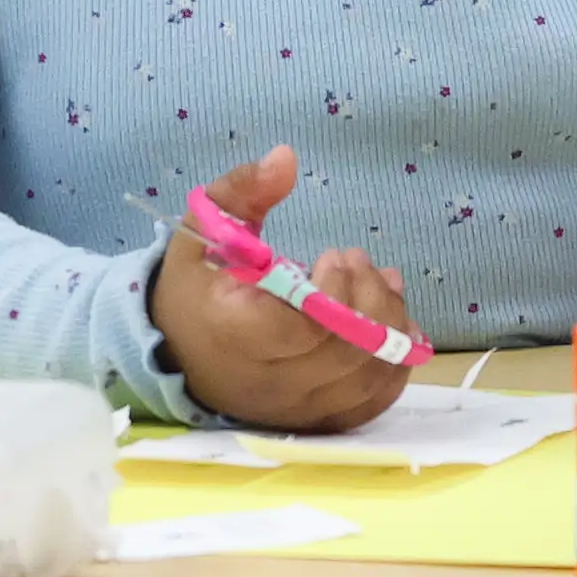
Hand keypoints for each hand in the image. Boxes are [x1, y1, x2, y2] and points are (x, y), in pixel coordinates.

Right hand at [149, 145, 416, 432]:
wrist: (178, 347)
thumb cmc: (200, 285)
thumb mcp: (204, 231)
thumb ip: (241, 192)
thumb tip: (285, 157)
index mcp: (235, 338)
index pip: (305, 331)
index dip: (334, 294)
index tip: (331, 256)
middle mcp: (268, 384)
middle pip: (348, 352)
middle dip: (369, 297)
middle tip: (355, 259)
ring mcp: (296, 408)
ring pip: (369, 374)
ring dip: (391, 320)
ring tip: (378, 280)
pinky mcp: (318, 418)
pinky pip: (374, 398)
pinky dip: (397, 359)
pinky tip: (393, 319)